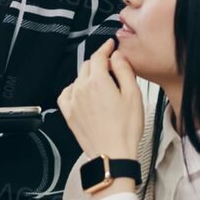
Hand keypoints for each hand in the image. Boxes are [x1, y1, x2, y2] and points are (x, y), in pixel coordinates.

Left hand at [58, 41, 141, 160]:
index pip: (99, 56)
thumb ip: (124, 70)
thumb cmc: (126, 128)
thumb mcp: (133, 95)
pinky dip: (74, 89)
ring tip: (101, 84)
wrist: (113, 154)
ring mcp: (72, 101)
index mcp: (98, 81)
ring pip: (78, 79)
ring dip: (88, 76)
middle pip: (87, 66)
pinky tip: (83, 93)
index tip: (110, 45)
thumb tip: (117, 56)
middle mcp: (81, 88)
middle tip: (111, 67)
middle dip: (99, 62)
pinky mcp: (68, 114)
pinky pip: (66, 93)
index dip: (105, 48)